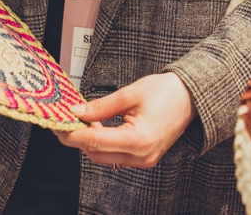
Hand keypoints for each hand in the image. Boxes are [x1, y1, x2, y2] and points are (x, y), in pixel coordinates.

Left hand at [54, 73, 194, 168]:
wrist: (192, 97)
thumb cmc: (167, 92)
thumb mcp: (130, 94)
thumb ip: (101, 106)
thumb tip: (77, 112)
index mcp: (138, 139)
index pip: (94, 142)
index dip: (72, 134)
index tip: (58, 125)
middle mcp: (142, 155)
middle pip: (97, 154)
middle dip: (78, 139)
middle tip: (66, 121)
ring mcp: (145, 160)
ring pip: (105, 158)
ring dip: (90, 142)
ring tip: (81, 122)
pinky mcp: (145, 158)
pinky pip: (116, 156)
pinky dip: (103, 144)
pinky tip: (97, 128)